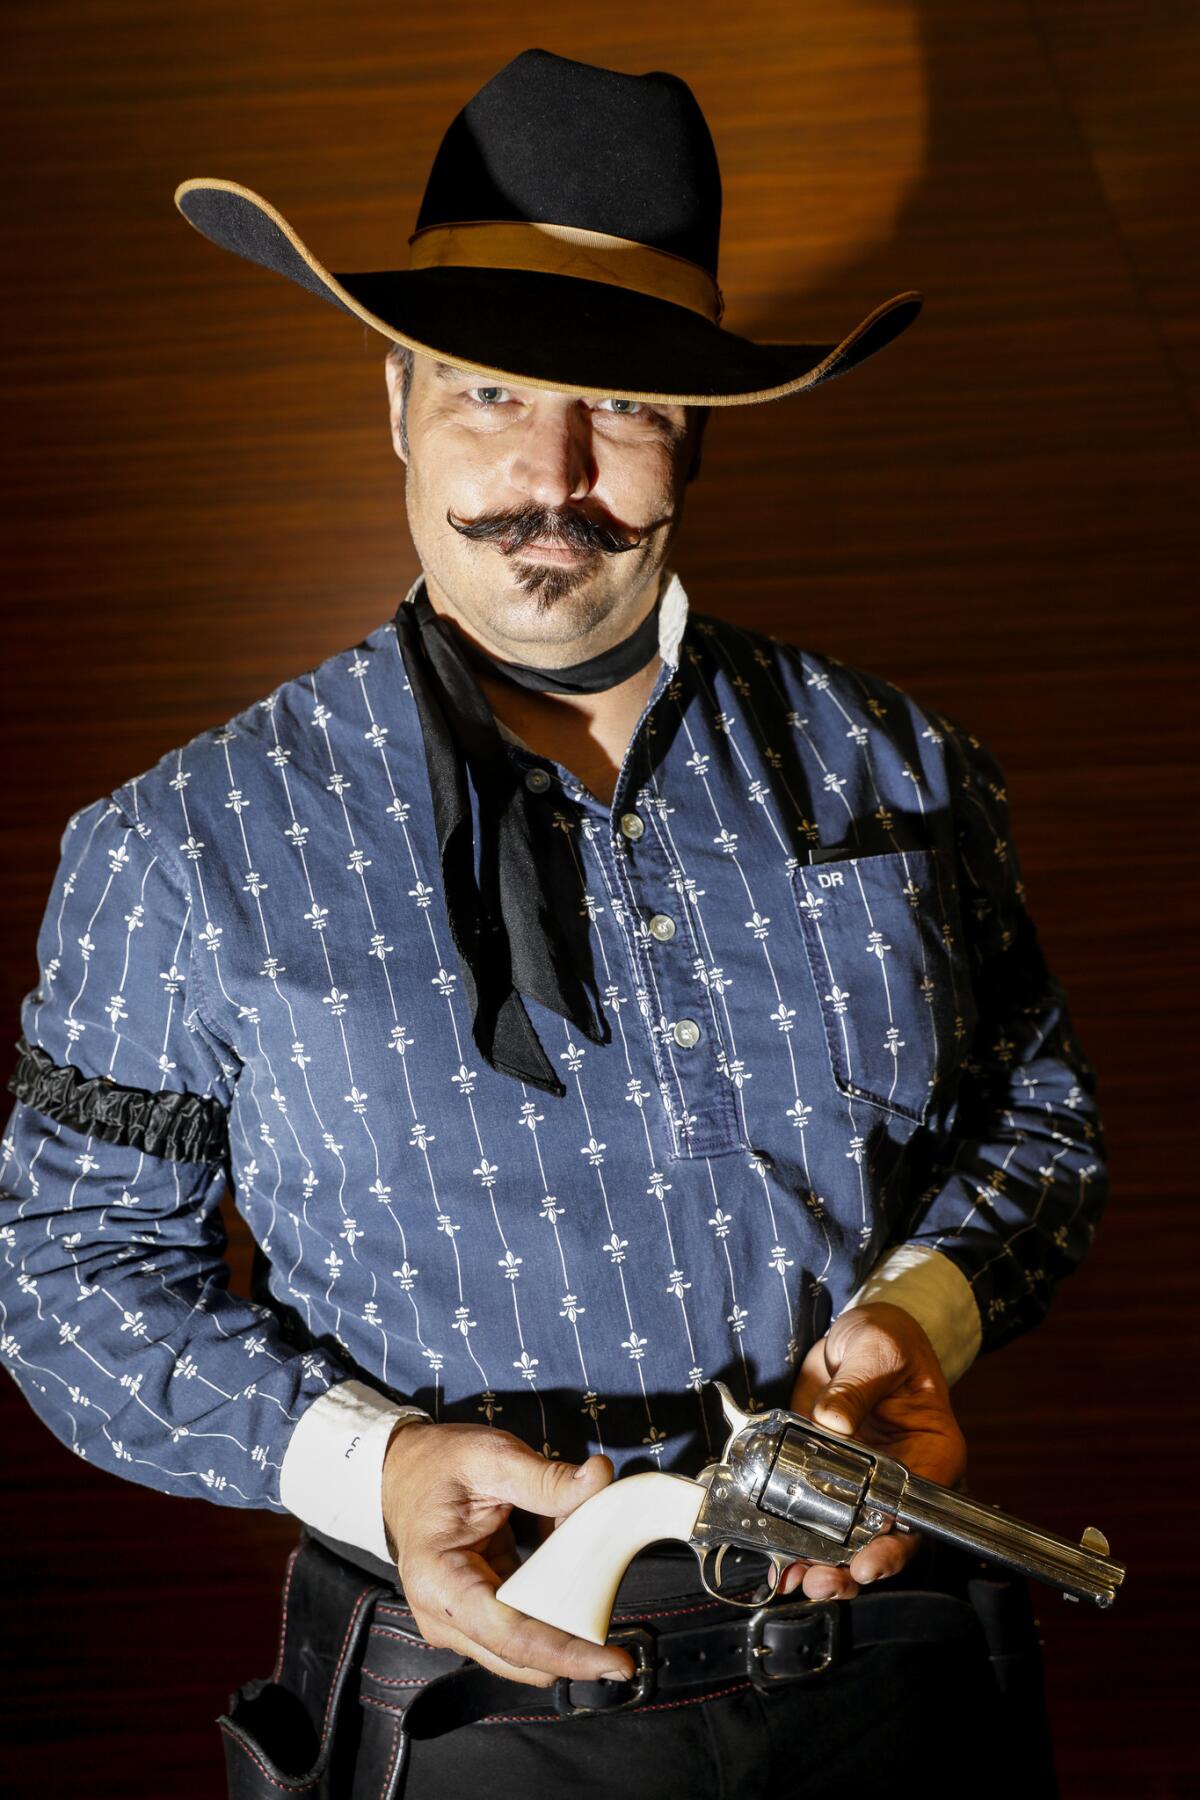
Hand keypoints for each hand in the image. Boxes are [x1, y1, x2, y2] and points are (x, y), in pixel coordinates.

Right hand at [381, 1419, 635, 1687]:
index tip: (615, 1662)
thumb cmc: (437, 1464)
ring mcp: (458, 1622)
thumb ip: (545, 1477)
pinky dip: (553, 1605)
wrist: (400, 1471)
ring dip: (565, 1621)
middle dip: (575, 1645)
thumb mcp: (490, 1457)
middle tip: (627, 1636)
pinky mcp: (476, 1616)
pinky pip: (523, 1626)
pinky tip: (571, 1571)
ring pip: (526, 1648)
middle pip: (521, 1654)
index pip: (510, 1635)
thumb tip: (599, 1479)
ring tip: (595, 1580)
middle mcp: (443, 1616)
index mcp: (439, 1580)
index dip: (566, 1653)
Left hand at [778, 1302, 965, 1601]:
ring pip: (848, 1541)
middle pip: (884, 1539)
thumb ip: (855, 1386)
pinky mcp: (825, 1478)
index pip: (919, 1511)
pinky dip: (795, 1542)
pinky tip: (776, 1559)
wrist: (859, 1336)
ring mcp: (862, 1484)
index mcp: (932, 1454)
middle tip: (821, 1579)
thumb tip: (832, 1422)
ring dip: (821, 1565)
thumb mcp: (876, 1350)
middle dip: (852, 1567)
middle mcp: (900, 1480)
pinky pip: (813, 1518)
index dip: (894, 1542)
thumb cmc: (887, 1340)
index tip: (867, 1559)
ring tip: (794, 1578)